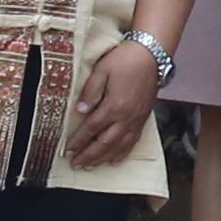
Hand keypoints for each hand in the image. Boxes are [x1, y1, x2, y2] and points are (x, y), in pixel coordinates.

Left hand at [69, 38, 163, 171]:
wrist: (152, 54)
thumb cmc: (125, 59)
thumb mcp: (102, 70)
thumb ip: (90, 91)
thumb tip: (80, 111)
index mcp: (114, 105)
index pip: (92, 128)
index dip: (79, 140)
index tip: (67, 149)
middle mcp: (126, 117)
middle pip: (105, 143)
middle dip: (89, 155)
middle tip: (75, 163)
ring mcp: (136, 120)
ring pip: (119, 146)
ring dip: (103, 158)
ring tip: (90, 166)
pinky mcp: (143, 118)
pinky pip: (133, 142)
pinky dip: (122, 153)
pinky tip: (113, 159)